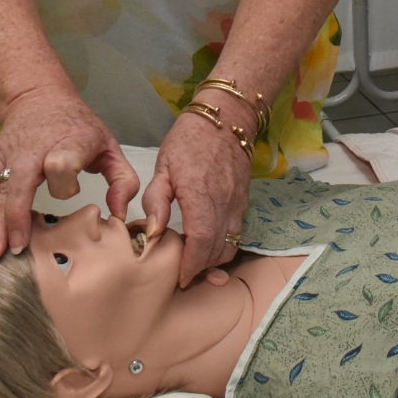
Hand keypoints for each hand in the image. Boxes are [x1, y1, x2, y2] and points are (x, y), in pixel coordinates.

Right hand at [0, 87, 139, 259]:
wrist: (39, 96)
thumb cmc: (78, 125)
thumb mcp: (108, 145)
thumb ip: (122, 180)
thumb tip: (120, 215)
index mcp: (69, 142)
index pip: (61, 163)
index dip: (65, 180)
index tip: (71, 189)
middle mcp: (36, 150)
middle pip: (24, 182)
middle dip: (20, 215)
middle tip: (19, 248)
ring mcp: (12, 157)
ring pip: (1, 190)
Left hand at [141, 112, 251, 287]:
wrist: (227, 120)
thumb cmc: (190, 140)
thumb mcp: (164, 166)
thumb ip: (156, 200)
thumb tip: (153, 233)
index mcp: (200, 193)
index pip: (200, 240)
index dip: (190, 265)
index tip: (179, 278)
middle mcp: (224, 202)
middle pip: (217, 250)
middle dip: (199, 268)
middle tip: (181, 275)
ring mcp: (237, 203)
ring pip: (230, 245)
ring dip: (212, 259)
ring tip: (194, 262)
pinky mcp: (244, 203)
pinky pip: (237, 234)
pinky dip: (223, 246)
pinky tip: (208, 246)